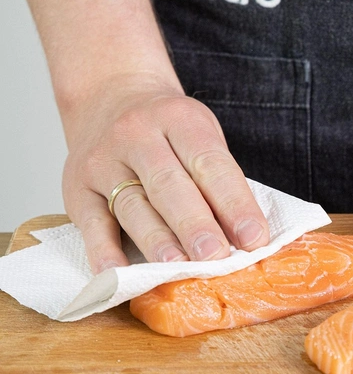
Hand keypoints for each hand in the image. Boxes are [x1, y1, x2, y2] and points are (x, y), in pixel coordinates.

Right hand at [62, 74, 270, 273]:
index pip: (211, 164)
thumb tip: (246, 237)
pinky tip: (119, 274)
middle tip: (216, 257)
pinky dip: (104, 252)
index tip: (254, 238)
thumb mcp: (200, 137)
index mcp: (180, 119)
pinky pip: (92, 224)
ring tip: (178, 267)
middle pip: (169, 185)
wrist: (110, 99)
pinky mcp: (77, 188)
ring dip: (157, 241)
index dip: (235, 203)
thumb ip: (218, 181)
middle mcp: (137, 135)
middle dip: (195, 225)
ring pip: (133, 206)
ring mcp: (103, 161)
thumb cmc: (169, 132)